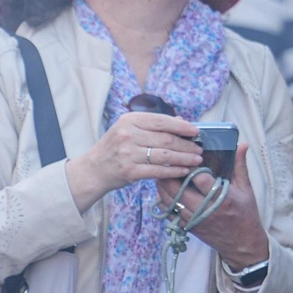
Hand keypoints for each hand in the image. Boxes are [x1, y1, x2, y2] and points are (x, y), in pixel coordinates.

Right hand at [65, 112, 203, 211]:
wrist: (94, 169)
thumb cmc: (115, 147)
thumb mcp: (129, 129)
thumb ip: (153, 125)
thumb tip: (181, 120)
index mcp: (129, 120)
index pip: (161, 121)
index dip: (181, 126)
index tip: (195, 131)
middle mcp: (128, 135)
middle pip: (166, 139)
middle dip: (186, 145)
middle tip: (199, 149)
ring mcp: (128, 153)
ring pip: (164, 155)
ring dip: (184, 158)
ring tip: (196, 160)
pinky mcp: (130, 171)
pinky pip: (158, 171)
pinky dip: (174, 171)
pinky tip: (184, 170)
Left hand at [158, 143, 267, 267]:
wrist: (243, 245)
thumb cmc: (246, 215)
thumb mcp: (246, 189)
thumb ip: (240, 166)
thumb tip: (242, 144)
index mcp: (221, 198)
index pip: (199, 178)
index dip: (190, 165)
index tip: (187, 154)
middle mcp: (205, 210)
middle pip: (178, 190)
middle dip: (170, 174)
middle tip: (167, 160)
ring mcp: (195, 220)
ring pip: (170, 201)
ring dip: (163, 186)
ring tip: (163, 173)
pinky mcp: (188, 227)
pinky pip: (169, 213)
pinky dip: (164, 201)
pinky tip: (165, 191)